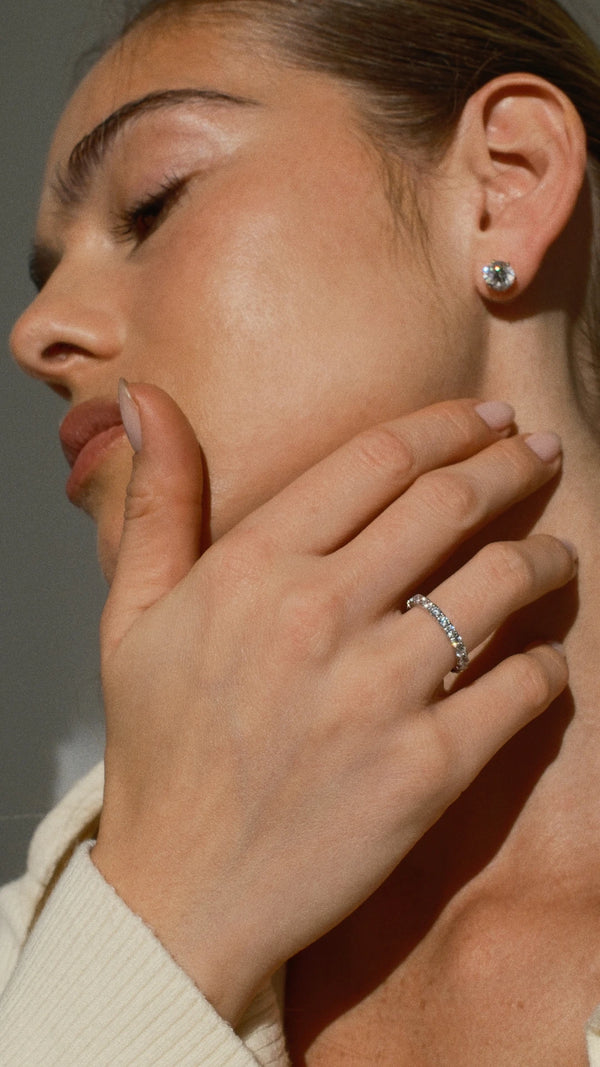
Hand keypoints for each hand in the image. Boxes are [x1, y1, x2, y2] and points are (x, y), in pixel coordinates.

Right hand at [93, 386, 572, 1023]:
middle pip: (451, 502)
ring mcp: (379, 693)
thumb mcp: (132, 615)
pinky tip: (544, 658)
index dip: (449, 425)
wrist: (184, 891)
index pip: (378, 459)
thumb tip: (148, 401)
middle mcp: (319, 615)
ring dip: (545, 556)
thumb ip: (157, 501)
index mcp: (253, 568)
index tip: (489, 418)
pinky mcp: (428, 769)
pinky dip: (548, 664)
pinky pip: (522, 687)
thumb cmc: (160, 747)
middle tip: (541, 454)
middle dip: (513, 465)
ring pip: (501, 582)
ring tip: (556, 552)